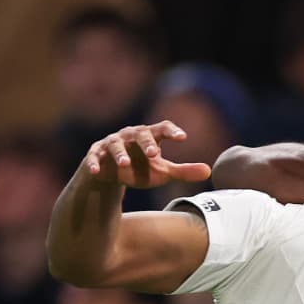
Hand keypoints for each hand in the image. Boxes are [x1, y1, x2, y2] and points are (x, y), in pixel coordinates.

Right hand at [84, 122, 212, 189]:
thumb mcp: (163, 172)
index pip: (162, 128)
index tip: (183, 138)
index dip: (171, 131)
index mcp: (149, 136)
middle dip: (146, 143)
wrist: (111, 175)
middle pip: (139, 134)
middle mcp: (130, 136)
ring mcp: (111, 144)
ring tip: (125, 164)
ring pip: (115, 145)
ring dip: (120, 153)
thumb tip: (209, 171)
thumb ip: (183, 171)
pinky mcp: (95, 155)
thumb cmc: (140, 169)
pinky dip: (95, 163)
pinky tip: (97, 171)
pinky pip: (94, 157)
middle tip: (154, 154)